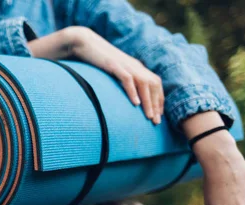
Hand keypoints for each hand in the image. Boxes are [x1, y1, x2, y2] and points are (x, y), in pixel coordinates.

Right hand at [27, 27, 163, 123]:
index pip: (155, 83)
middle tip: (156, 121)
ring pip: (144, 83)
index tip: (158, 115)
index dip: (159, 99)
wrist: (85, 43)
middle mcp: (135, 65)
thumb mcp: (114, 71)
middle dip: (156, 104)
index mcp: (136, 67)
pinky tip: (135, 103)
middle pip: (153, 85)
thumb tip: (125, 96)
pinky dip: (132, 91)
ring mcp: (125, 64)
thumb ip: (121, 81)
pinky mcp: (114, 65)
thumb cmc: (97, 60)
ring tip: (148, 117)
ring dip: (148, 101)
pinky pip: (127, 79)